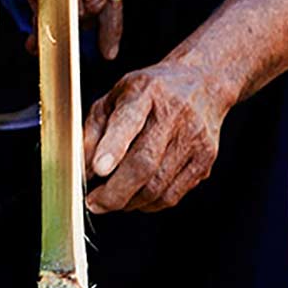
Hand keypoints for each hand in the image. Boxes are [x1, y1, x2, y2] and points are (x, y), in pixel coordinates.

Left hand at [82, 59, 233, 212]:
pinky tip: (136, 197)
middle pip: (144, 163)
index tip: (98, 169)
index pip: (129, 120)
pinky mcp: (205, 160)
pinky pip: (172, 196)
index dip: (113, 147)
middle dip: (114, 192)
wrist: (203, 83)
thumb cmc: (152, 92)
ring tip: (112, 199)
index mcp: (146, 91)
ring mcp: (194, 139)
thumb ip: (94, 129)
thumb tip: (82, 168)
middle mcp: (175, 113)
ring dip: (128, 202)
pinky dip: (148, 204)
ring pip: (157, 187)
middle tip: (94, 203)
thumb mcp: (115, 96)